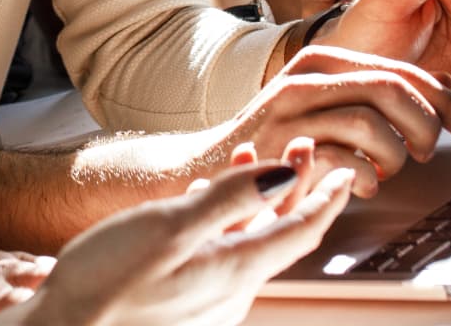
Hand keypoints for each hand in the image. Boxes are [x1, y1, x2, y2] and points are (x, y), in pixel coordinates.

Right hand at [5, 163, 355, 325]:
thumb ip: (229, 200)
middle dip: (293, 187)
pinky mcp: (181, 303)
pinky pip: (219, 256)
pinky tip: (201, 202)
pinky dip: (223, 221)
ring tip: (248, 159)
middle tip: (301, 146)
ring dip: (254, 199)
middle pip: (277, 235)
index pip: (300, 232)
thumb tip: (285, 175)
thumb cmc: (105, 283)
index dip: (325, 198)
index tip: (345, 171)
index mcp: (234, 272)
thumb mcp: (169, 227)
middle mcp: (228, 293)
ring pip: (246, 242)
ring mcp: (205, 302)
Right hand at [200, 49, 450, 197]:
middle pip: (395, 88)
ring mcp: (290, 109)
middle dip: (428, 127)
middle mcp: (306, 74)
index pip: (404, 69)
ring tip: (386, 171)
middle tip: (427, 154)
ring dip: (396, 157)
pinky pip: (345, 160)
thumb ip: (378, 96)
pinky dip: (364, 178)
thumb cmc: (280, 139)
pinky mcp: (280, 146)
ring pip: (374, 125)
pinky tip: (360, 185)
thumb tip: (450, 94)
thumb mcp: (327, 103)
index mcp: (324, 57)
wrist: (208, 166)